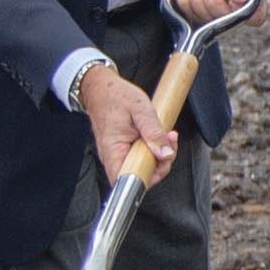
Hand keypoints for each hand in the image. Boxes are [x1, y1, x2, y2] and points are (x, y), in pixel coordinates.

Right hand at [76, 57, 178, 188]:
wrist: (101, 88)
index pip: (129, 180)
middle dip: (160, 163)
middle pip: (139, 176)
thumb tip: (165, 153)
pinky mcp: (121, 150)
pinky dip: (152, 150)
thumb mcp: (141, 110)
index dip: (150, 177)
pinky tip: (158, 137)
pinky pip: (139, 158)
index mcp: (113, 150)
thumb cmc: (115, 96)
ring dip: (158, 155)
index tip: (162, 159)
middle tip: (169, 142)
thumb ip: (154, 132)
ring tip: (166, 136)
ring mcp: (116, 154)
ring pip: (141, 168)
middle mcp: (112, 157)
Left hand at [168, 0, 252, 25]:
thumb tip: (241, 0)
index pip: (256, 18)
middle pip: (226, 21)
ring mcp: (217, 14)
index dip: (244, 14)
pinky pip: (191, 14)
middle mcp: (235, 10)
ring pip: (206, 19)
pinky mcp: (200, 15)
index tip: (231, 0)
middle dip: (212, 1)